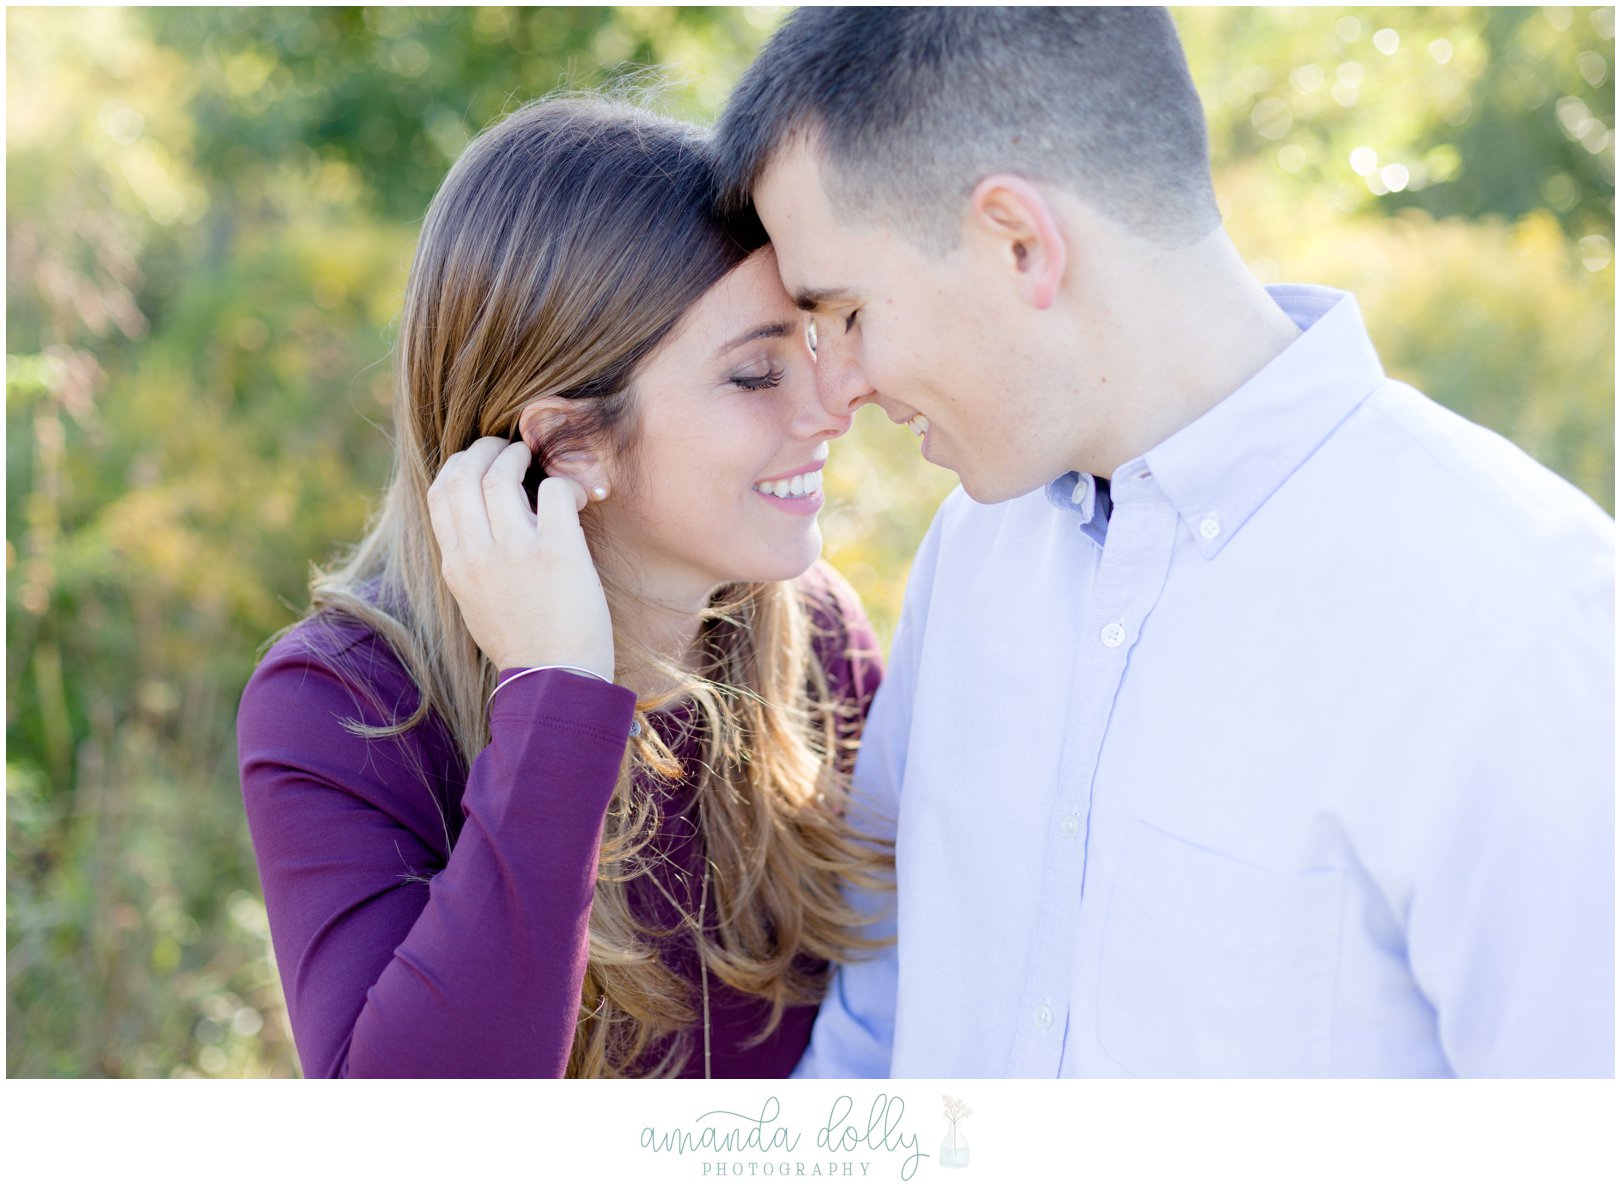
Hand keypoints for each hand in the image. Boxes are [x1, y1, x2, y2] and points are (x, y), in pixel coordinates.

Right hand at [427, 437, 614, 679]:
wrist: (556, 683)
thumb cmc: (525, 646)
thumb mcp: (477, 604)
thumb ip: (473, 563)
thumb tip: (481, 525)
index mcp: (456, 566)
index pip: (439, 492)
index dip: (460, 464)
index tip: (482, 461)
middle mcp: (477, 555)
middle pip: (464, 473)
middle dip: (486, 450)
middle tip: (512, 450)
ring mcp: (515, 552)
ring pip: (502, 475)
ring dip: (521, 458)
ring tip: (539, 462)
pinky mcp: (557, 553)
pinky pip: (554, 492)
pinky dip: (564, 484)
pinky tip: (576, 499)